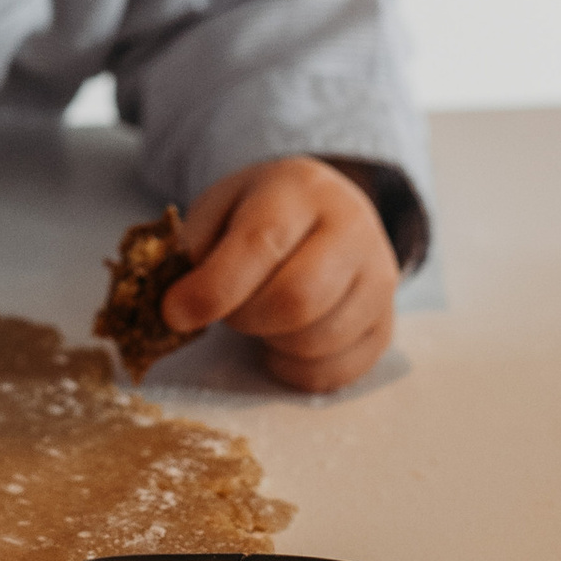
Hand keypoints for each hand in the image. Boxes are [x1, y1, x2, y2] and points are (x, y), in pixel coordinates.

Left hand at [157, 158, 398, 391]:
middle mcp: (353, 229)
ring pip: (315, 342)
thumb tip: (180, 307)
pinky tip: (283, 339)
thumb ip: (195, 248)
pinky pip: (335, 372)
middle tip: (229, 310)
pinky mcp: (386, 324)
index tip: (174, 313)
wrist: (327, 209)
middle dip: (245, 318)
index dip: (213, 288)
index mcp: (302, 189)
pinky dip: (295, 368)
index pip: (260, 244)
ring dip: (270, 342)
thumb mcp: (219, 206)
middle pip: (297, 300)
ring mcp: (379, 279)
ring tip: (262, 314)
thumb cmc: (261, 211)